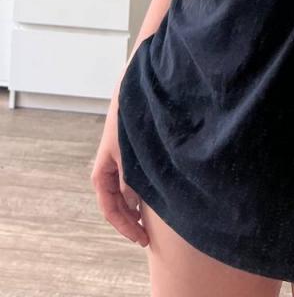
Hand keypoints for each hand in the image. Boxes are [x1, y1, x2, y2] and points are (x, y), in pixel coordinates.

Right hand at [90, 98, 149, 246]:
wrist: (131, 96)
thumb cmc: (128, 125)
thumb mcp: (129, 157)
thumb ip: (130, 181)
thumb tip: (134, 206)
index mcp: (101, 174)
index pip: (110, 209)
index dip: (125, 227)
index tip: (141, 239)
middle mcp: (107, 171)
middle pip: (117, 204)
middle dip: (130, 221)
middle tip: (147, 237)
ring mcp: (117, 164)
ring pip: (124, 194)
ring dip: (134, 208)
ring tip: (151, 222)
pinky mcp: (128, 156)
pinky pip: (130, 182)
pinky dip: (139, 194)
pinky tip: (151, 200)